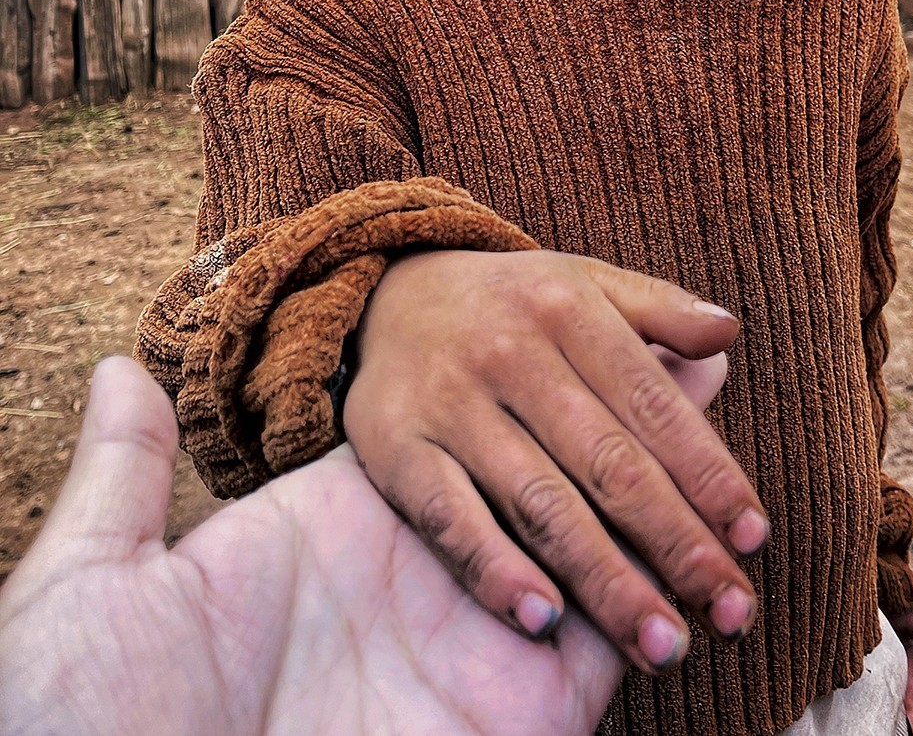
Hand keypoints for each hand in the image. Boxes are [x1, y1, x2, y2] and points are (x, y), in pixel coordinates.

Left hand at [0, 349, 728, 735]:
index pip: (461, 439)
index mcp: (334, 537)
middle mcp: (418, 586)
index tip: (572, 327)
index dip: (532, 381)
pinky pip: (598, 643)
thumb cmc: (77, 722)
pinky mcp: (510, 719)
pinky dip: (653, 587)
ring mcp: (469, 653)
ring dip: (668, 498)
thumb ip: (123, 474)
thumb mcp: (93, 581)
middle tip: (707, 367)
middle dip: (631, 430)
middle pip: (550, 482)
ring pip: (595, 550)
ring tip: (725, 427)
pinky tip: (710, 526)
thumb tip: (112, 362)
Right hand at [345, 249, 766, 676]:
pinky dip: (494, 569)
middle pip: (609, 461)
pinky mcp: (393, 444)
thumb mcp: (584, 285)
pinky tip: (544, 621)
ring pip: (541, 501)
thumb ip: (660, 311)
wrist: (388, 292)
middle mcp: (510, 352)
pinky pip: (449, 517)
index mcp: (568, 308)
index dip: (709, 474)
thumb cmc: (513, 304)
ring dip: (607, 581)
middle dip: (677, 543)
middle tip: (732, 613)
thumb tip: (730, 336)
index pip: (654, 404)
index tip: (755, 539)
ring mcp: (450, 400)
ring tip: (663, 643)